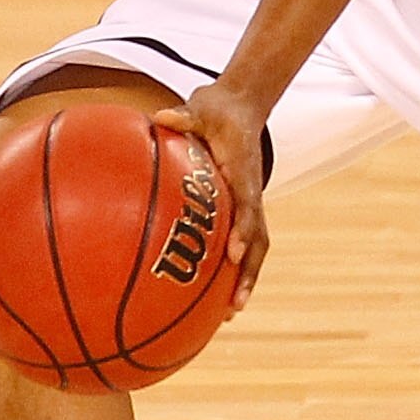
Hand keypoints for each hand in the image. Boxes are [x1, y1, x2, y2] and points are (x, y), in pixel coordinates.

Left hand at [153, 81, 270, 312]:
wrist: (242, 106)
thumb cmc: (218, 110)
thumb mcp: (203, 107)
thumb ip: (185, 116)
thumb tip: (160, 117)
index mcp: (244, 171)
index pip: (247, 206)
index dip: (243, 231)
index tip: (233, 254)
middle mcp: (251, 192)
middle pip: (259, 241)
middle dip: (248, 273)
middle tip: (234, 304)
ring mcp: (249, 203)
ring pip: (255, 248)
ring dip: (245, 279)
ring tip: (230, 313)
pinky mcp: (241, 208)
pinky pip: (240, 242)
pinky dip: (233, 269)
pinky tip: (214, 294)